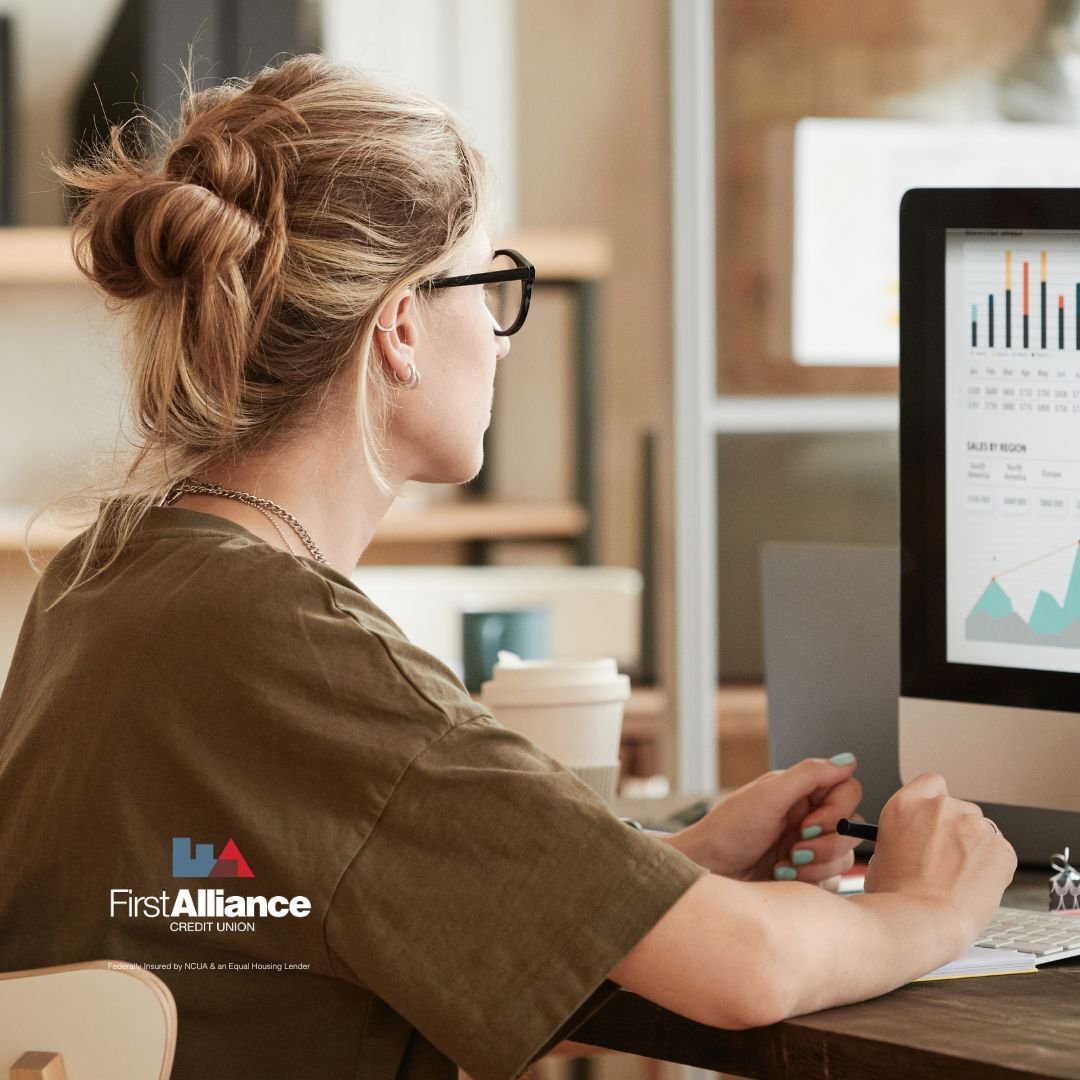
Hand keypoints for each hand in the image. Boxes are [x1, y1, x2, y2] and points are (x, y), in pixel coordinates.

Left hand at [671, 755, 864, 887]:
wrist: (708, 868)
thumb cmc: (729, 829)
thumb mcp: (768, 796)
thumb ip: (810, 775)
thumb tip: (848, 760)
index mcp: (801, 791)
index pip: (848, 791)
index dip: (836, 811)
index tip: (808, 824)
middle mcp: (809, 816)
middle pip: (851, 828)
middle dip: (825, 845)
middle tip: (794, 850)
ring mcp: (810, 846)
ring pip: (845, 857)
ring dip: (815, 865)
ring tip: (783, 865)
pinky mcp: (807, 874)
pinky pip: (832, 881)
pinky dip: (811, 881)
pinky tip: (782, 877)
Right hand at [863, 771, 1016, 941]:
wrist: (923, 921)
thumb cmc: (896, 899)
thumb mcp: (882, 857)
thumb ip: (901, 839)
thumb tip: (914, 846)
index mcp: (905, 805)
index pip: (931, 782)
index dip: (935, 802)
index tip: (935, 819)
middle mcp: (940, 807)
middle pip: (959, 808)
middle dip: (957, 831)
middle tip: (947, 860)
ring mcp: (973, 825)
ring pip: (981, 831)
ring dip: (975, 849)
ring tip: (961, 881)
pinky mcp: (1000, 847)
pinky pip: (1001, 853)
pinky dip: (994, 868)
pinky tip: (976, 888)